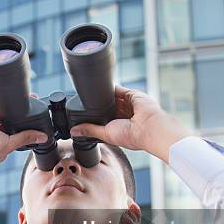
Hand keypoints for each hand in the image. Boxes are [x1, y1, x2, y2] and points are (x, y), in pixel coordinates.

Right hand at [0, 102, 47, 176]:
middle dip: (23, 119)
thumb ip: (25, 138)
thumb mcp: (7, 145)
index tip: (39, 123)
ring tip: (28, 102)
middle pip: (14, 124)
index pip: (19, 137)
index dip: (28, 131)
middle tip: (36, 110)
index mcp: (3, 147)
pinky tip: (15, 98)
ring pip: (7, 114)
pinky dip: (5, 101)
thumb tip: (43, 137)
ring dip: (16, 109)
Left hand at [69, 85, 190, 162]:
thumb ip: (90, 130)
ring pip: (111, 98)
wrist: (149, 128)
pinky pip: (117, 89)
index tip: (82, 115)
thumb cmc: (132, 136)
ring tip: (89, 95)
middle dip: (97, 106)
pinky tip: (99, 87)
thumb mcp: (106, 134)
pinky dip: (108, 88)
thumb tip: (74, 132)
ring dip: (101, 97)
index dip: (94, 116)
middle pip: (107, 107)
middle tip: (83, 103)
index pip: (103, 119)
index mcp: (119, 127)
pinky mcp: (131, 94)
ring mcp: (128, 104)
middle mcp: (124, 115)